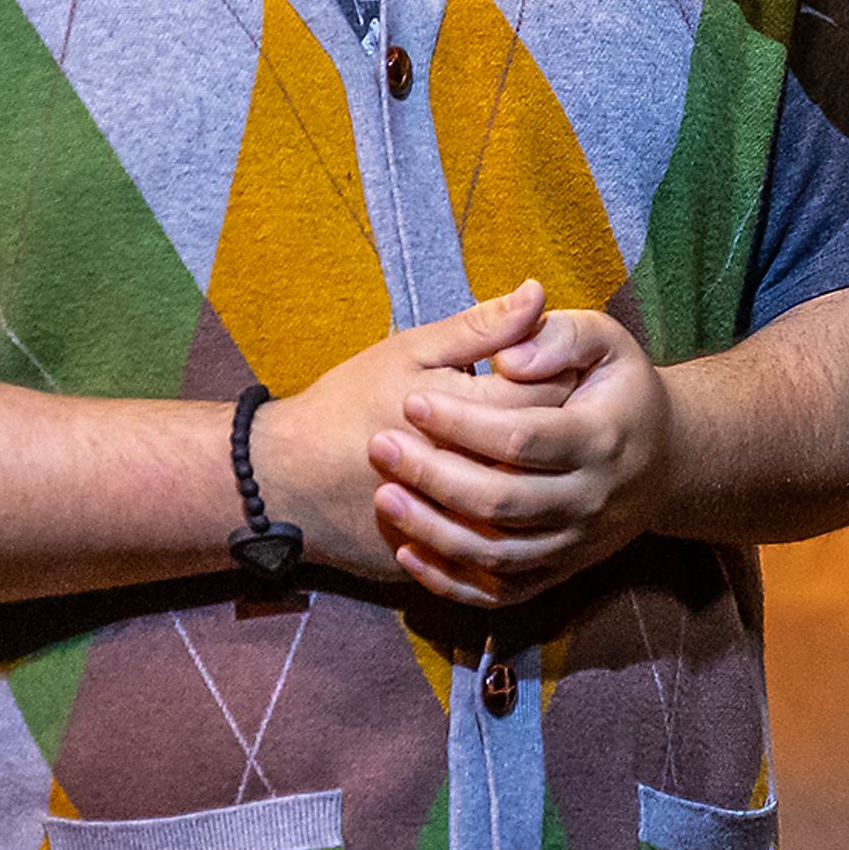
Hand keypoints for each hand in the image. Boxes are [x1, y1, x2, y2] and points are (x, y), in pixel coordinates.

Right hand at [247, 282, 563, 581]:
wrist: (286, 484)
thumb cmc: (348, 404)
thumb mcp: (410, 353)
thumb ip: (481, 328)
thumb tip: (538, 293)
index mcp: (460, 413)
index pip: (547, 391)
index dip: (562, 372)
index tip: (555, 363)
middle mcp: (466, 472)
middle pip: (546, 450)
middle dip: (559, 422)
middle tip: (554, 403)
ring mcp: (459, 522)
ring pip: (533, 503)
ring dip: (542, 474)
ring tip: (537, 448)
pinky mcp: (449, 556)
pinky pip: (503, 548)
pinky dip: (516, 520)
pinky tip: (508, 491)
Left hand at [370, 305, 672, 608]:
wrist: (665, 459)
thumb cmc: (620, 389)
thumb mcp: (606, 343)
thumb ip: (559, 336)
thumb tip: (509, 358)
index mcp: (601, 437)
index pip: (523, 438)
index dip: (464, 423)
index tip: (413, 403)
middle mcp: (591, 498)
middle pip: (502, 500)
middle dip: (434, 476)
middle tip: (380, 447)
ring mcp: (575, 543)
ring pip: (497, 553)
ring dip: (434, 530)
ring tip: (384, 496)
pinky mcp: (560, 572)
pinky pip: (501, 591)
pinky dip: (452, 582)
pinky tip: (409, 552)